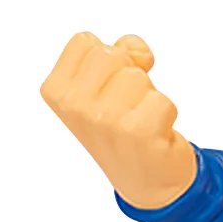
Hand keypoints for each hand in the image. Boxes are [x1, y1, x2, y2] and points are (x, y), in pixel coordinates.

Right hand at [40, 32, 194, 207]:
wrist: (145, 181)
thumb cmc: (122, 126)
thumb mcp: (103, 85)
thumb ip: (113, 52)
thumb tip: (136, 51)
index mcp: (56, 90)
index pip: (85, 41)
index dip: (107, 57)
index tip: (109, 86)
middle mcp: (74, 105)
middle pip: (112, 53)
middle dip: (128, 73)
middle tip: (128, 105)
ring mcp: (104, 118)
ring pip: (138, 75)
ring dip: (148, 95)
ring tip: (139, 119)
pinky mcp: (137, 130)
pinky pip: (163, 100)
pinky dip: (166, 114)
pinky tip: (154, 134)